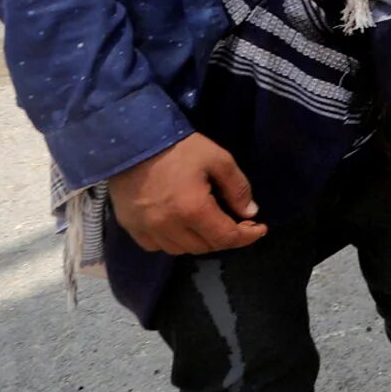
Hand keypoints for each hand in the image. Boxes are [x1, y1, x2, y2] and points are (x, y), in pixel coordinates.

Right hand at [106, 132, 266, 254]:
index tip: (259, 229)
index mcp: (193, 210)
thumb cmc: (179, 148)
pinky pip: (156, 246)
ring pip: (181, 250)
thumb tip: (250, 212)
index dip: (247, 236)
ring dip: (199, 242)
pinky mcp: (131, 227)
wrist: (133, 141)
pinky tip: (179, 227)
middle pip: (205, 247)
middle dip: (224, 237)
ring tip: (208, 225)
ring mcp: (147, 229)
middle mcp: (169, 227)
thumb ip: (237, 187)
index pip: (226, 238)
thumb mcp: (218, 159)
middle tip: (236, 222)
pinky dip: (173, 242)